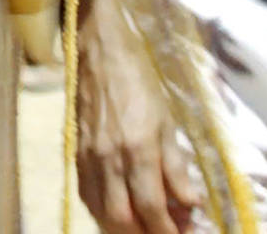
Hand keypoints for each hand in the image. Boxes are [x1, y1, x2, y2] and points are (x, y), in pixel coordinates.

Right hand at [75, 0, 200, 233]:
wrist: (100, 51)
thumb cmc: (139, 81)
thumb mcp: (168, 121)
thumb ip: (177, 167)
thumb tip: (190, 204)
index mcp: (138, 148)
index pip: (151, 207)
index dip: (167, 229)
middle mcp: (109, 158)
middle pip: (122, 219)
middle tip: (164, 230)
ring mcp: (88, 156)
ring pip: (100, 211)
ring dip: (123, 228)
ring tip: (144, 226)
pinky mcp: (76, 152)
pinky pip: (86, 194)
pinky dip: (103, 211)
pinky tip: (118, 210)